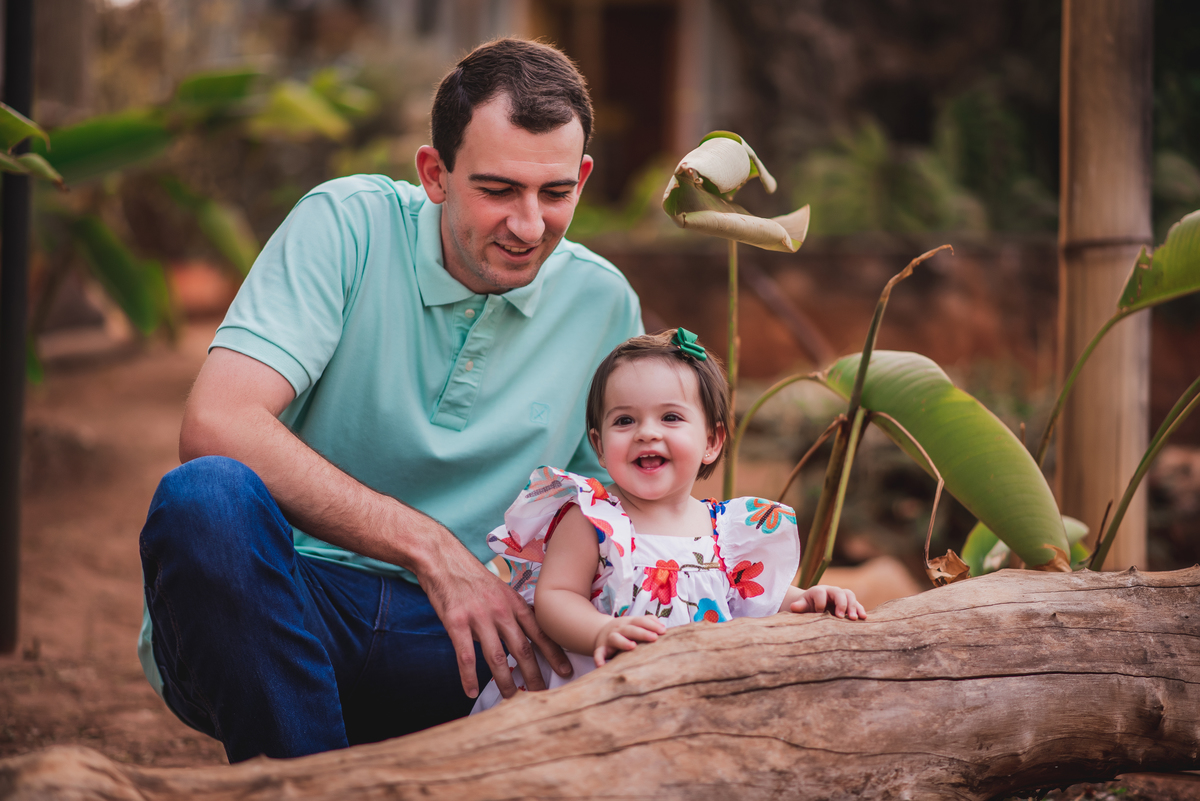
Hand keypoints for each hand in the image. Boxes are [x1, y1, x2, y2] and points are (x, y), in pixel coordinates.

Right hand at [417, 542, 571, 698]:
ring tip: (510, 698)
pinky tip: (470, 692)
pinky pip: (465, 656)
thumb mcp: (501, 591)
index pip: (540, 632)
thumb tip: (523, 638)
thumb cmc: (473, 578)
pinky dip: (468, 677)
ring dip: (505, 681)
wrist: (444, 561)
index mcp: (514, 603)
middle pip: (523, 649)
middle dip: (534, 675)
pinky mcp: (456, 622)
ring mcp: (479, 617)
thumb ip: (512, 614)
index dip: (554, 654)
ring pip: (497, 657)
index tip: (565, 671)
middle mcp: (501, 611)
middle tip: (542, 694)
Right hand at [593, 615, 665, 666]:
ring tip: (632, 646)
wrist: (600, 632)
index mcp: (628, 622)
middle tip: (654, 638)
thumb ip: (648, 622)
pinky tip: (602, 666)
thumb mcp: (634, 623)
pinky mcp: (601, 648)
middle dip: (642, 633)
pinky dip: (599, 659)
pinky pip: (598, 653)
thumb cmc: (624, 630)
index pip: (641, 621)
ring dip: (623, 642)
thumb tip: (662, 626)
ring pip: (615, 638)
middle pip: (630, 629)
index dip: (652, 625)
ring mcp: (609, 638)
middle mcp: (618, 628)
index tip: (663, 631)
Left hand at [789, 584, 867, 619]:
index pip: (821, 593)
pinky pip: (857, 604)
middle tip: (841, 616)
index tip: (819, 614)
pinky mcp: (849, 603)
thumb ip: (799, 606)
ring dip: (853, 606)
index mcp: (818, 591)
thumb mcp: (801, 606)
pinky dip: (860, 609)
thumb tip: (794, 606)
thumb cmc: (807, 607)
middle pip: (839, 592)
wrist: (814, 606)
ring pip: (850, 596)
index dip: (820, 603)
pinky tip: (864, 617)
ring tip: (854, 618)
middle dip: (841, 604)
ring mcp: (841, 596)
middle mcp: (831, 591)